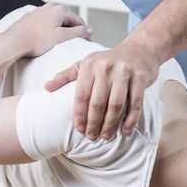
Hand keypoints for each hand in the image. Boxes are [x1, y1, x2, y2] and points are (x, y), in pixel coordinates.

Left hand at [1, 3, 89, 57]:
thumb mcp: (61, 37)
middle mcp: (50, 7)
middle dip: (72, 30)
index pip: (79, 20)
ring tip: (59, 43)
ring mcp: (40, 11)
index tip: (86, 42)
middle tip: (73, 44)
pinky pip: (46, 23)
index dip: (84, 32)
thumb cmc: (35, 40)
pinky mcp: (32, 17)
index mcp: (59, 10)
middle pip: (67, 19)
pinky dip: (50, 29)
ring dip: (61, 30)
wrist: (14, 42)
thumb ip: (77, 32)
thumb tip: (88, 29)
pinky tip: (47, 39)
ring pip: (56, 21)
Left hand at [44, 42, 158, 139]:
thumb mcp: (84, 63)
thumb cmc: (107, 60)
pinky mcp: (140, 78)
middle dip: (94, 123)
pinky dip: (131, 119)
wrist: (138, 49)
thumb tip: (46, 88)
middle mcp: (106, 68)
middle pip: (98, 103)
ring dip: (111, 124)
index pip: (81, 95)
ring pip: (116, 105)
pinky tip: (125, 130)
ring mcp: (124, 73)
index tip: (79, 129)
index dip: (80, 115)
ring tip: (106, 136)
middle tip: (92, 137)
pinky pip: (135, 103)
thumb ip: (65, 76)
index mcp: (90, 65)